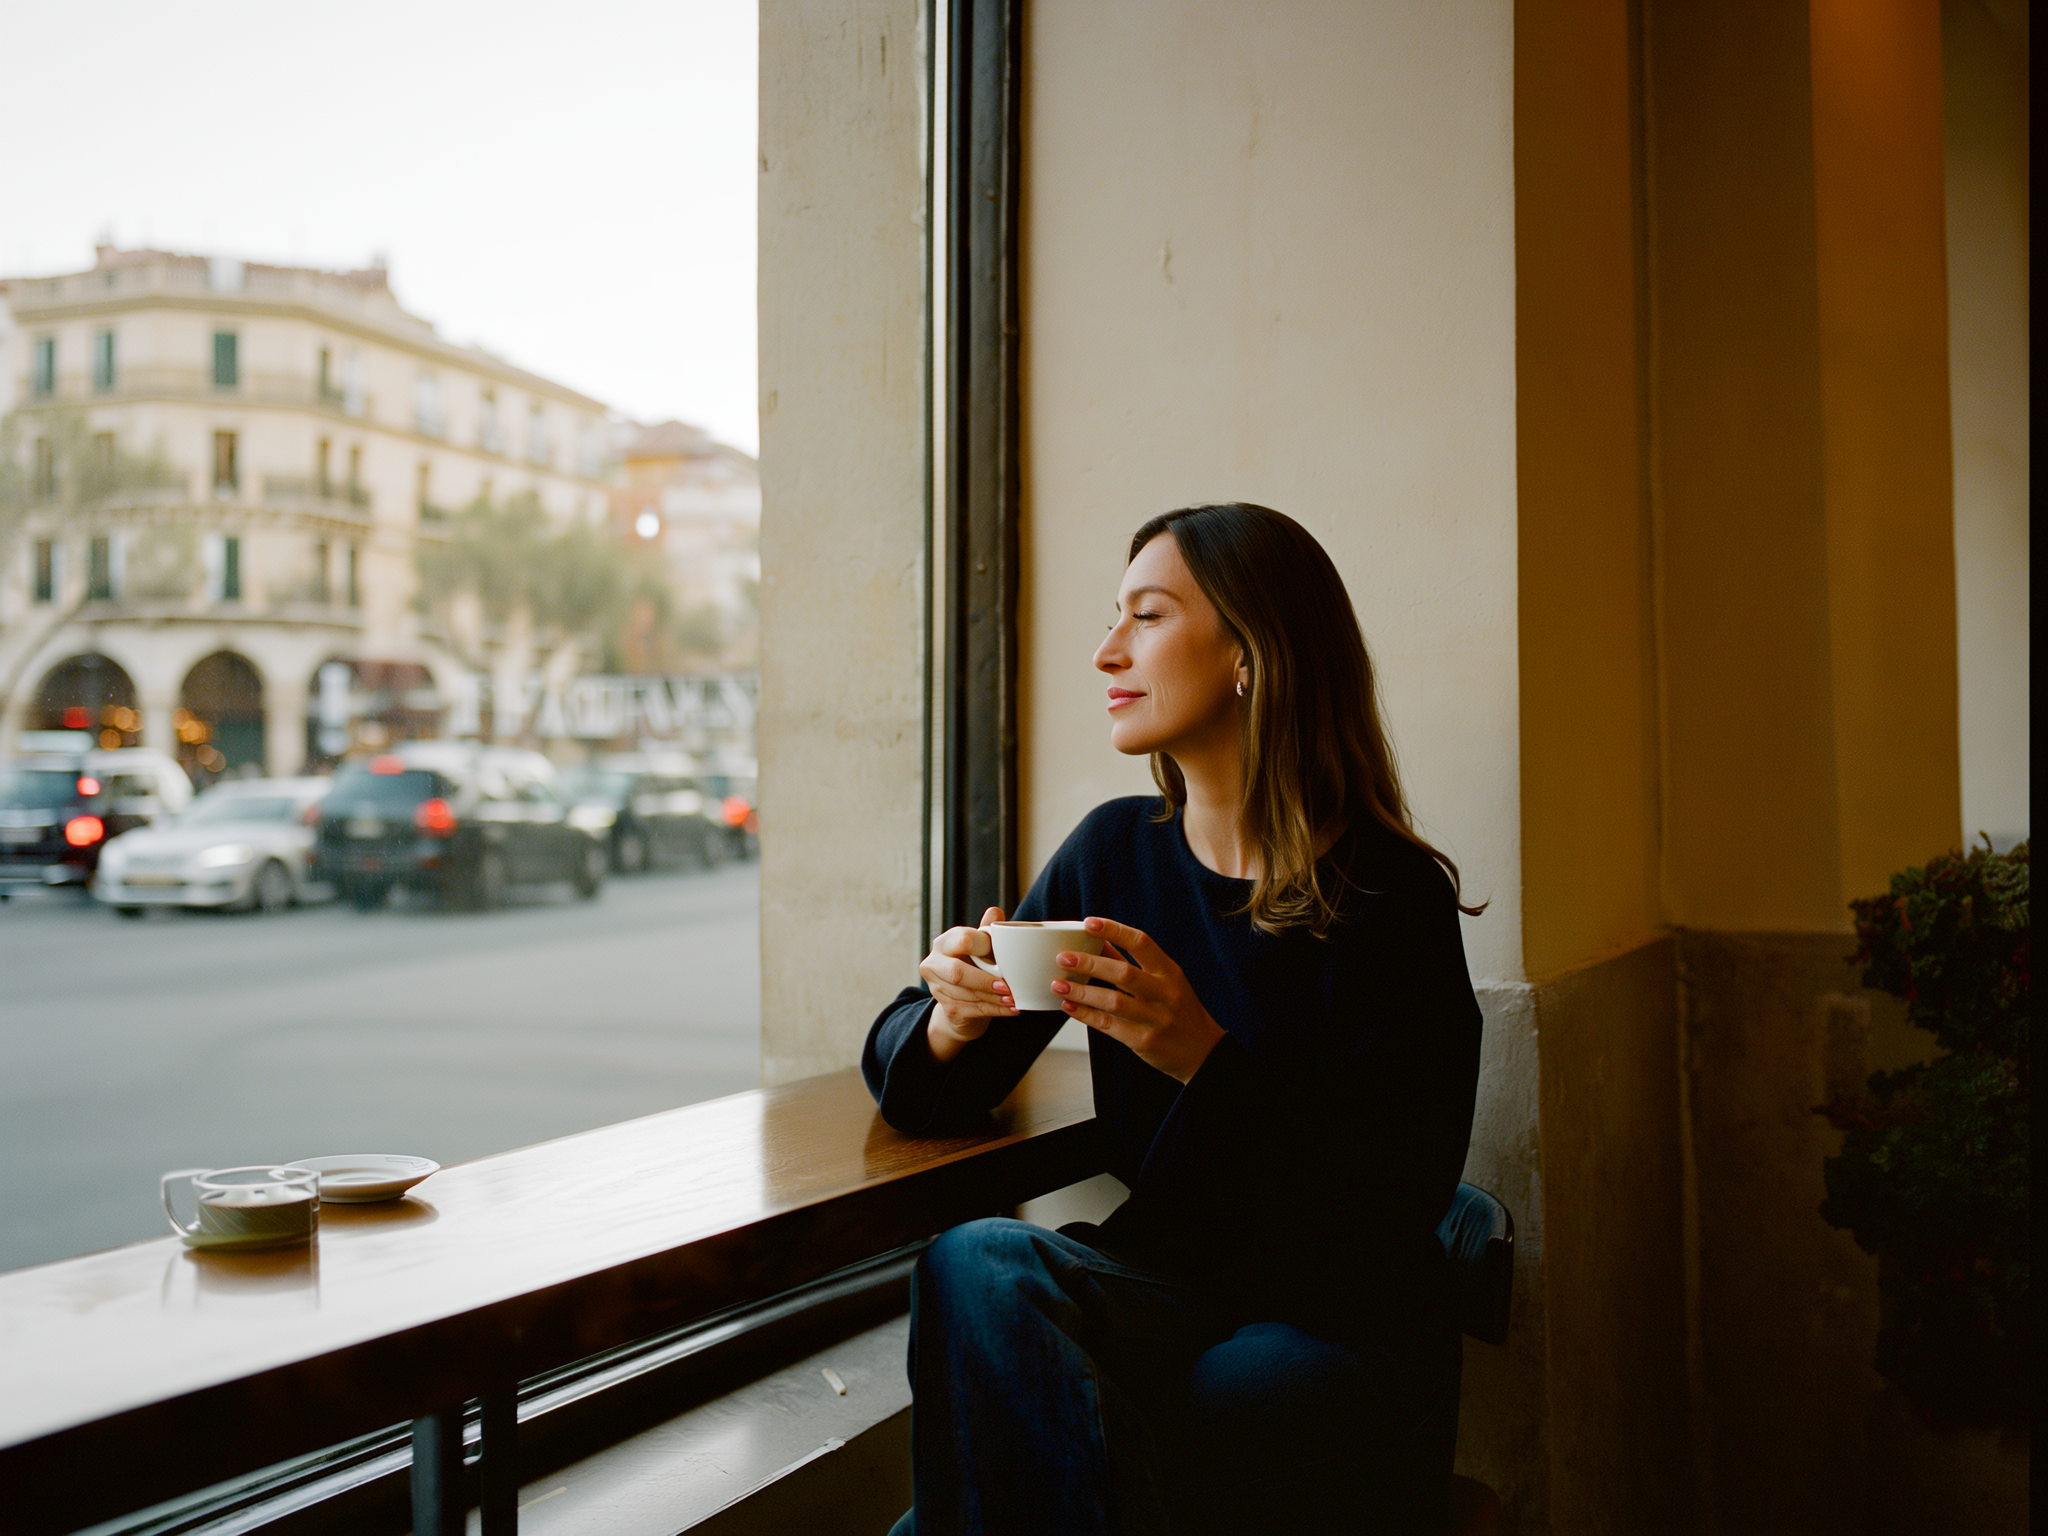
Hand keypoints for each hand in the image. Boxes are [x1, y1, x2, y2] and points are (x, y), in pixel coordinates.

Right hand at [920, 907, 1014, 1061]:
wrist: (963, 1002)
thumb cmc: (975, 967)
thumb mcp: (981, 948)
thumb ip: (987, 931)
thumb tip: (995, 911)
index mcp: (944, 943)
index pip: (962, 940)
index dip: (983, 947)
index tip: (1002, 955)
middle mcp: (934, 964)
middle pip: (957, 973)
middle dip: (985, 981)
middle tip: (1008, 987)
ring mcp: (937, 988)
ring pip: (966, 995)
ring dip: (994, 999)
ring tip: (1014, 1000)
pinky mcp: (947, 1009)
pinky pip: (972, 1010)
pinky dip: (995, 1010)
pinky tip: (1010, 1009)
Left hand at [1052, 917, 1226, 1083]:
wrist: (1203, 1051)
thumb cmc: (1178, 1011)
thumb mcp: (1165, 982)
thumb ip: (1133, 964)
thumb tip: (1100, 943)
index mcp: (1170, 972)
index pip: (1142, 943)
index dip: (1114, 930)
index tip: (1088, 922)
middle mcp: (1165, 993)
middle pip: (1124, 973)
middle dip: (1090, 963)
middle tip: (1063, 957)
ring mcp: (1155, 1018)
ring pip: (1113, 1001)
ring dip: (1082, 991)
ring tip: (1058, 984)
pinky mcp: (1144, 1041)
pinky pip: (1109, 1025)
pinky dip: (1086, 1015)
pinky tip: (1069, 1006)